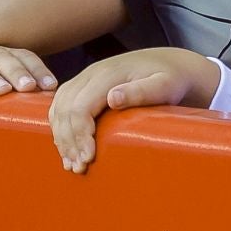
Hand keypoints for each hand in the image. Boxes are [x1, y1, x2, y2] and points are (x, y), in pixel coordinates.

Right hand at [49, 48, 220, 173]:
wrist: (170, 63)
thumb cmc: (171, 78)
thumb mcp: (164, 85)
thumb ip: (141, 91)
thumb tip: (113, 98)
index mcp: (108, 74)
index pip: (80, 106)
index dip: (80, 134)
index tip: (88, 158)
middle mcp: (92, 73)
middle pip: (65, 108)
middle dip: (69, 141)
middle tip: (79, 167)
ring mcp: (86, 77)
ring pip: (59, 106)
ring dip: (61, 136)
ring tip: (71, 163)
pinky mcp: (84, 85)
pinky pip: (61, 104)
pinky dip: (59, 127)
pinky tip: (66, 147)